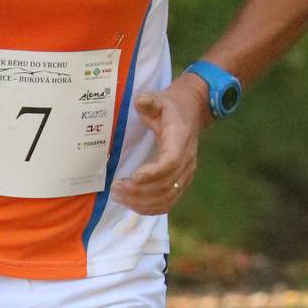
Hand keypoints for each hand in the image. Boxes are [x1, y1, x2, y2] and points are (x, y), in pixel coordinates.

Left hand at [110, 80, 205, 213]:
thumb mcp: (160, 99)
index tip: (133, 177)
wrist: (192, 112)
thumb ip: (150, 102)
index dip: (154, 172)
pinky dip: (150, 208)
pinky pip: (169, 202)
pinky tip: (132, 205)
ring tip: (118, 196)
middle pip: (166, 184)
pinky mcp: (182, 182)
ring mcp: (186, 174)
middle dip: (139, 191)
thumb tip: (141, 101)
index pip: (171, 161)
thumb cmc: (171, 107)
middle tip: (115, 188)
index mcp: (181, 140)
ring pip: (167, 197)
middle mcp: (187, 161)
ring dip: (142, 202)